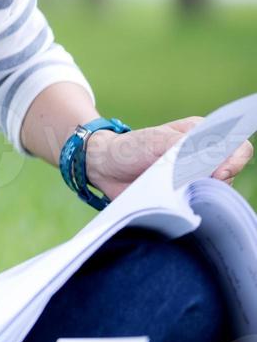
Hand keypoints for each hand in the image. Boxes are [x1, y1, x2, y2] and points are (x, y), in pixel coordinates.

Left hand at [83, 116, 253, 202]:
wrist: (104, 167)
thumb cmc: (129, 147)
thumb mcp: (157, 141)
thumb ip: (187, 147)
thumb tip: (214, 161)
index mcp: (201, 135)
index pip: (238, 147)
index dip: (235, 161)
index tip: (218, 172)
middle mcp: (203, 157)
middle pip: (231, 173)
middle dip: (216, 181)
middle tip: (190, 182)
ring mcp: (194, 178)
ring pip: (217, 192)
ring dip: (199, 193)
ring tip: (174, 189)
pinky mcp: (184, 196)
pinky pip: (199, 205)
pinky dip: (190, 206)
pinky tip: (174, 202)